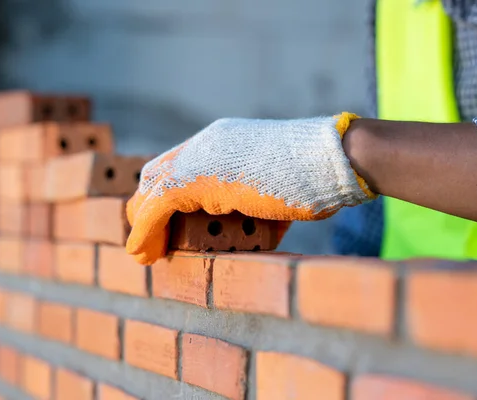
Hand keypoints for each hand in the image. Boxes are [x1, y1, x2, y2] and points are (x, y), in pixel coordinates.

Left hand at [126, 112, 376, 263]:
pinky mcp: (200, 179)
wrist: (334, 159)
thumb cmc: (316, 175)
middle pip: (156, 173)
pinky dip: (145, 231)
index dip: (162, 192)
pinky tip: (142, 252)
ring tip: (142, 253)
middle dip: (145, 208)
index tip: (162, 220)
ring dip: (141, 224)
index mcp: (223, 142)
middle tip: (146, 239)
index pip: (176, 163)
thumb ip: (255, 201)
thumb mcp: (274, 187)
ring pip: (152, 190)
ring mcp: (202, 157)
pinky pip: (158, 207)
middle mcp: (206, 144)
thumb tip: (256, 228)